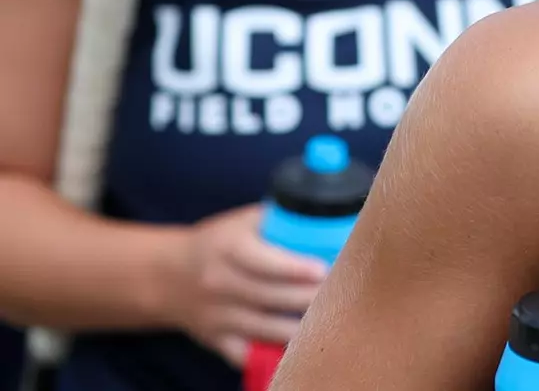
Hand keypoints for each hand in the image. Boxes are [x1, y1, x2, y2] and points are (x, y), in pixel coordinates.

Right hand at [161, 205, 327, 367]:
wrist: (166, 276)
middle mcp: (219, 283)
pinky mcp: (216, 340)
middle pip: (271, 296)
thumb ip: (279, 216)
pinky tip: (300, 348)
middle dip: (308, 297)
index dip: (294, 268)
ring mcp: (217, 316)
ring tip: (331, 320)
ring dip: (300, 327)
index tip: (322, 270)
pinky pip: (247, 355)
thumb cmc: (219, 242)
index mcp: (228, 248)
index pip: (263, 261)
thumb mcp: (242, 221)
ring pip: (265, 328)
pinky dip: (272, 355)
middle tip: (343, 293)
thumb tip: (327, 212)